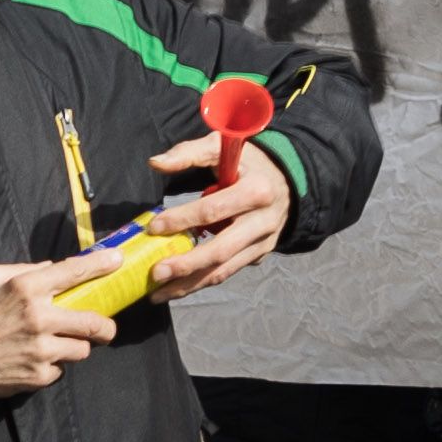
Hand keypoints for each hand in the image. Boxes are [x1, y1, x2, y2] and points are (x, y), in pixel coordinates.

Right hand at [0, 248, 120, 398]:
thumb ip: (17, 267)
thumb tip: (50, 268)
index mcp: (26, 288)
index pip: (73, 272)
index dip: (100, 264)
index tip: (116, 261)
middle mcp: (39, 317)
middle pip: (92, 321)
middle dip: (105, 326)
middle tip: (104, 327)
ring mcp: (42, 349)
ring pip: (82, 349)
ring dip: (77, 347)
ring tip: (63, 346)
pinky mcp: (40, 375)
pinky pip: (61, 369)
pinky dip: (55, 366)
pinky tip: (38, 361)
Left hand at [146, 133, 292, 301]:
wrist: (287, 181)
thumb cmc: (248, 163)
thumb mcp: (224, 148)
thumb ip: (189, 153)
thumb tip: (156, 163)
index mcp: (257, 191)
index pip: (214, 209)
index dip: (182, 219)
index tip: (153, 227)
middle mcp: (263, 222)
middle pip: (221, 250)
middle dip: (186, 264)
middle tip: (155, 273)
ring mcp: (263, 243)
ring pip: (224, 270)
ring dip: (190, 284)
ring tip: (159, 293)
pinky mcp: (259, 255)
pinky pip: (228, 272)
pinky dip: (201, 282)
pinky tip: (177, 287)